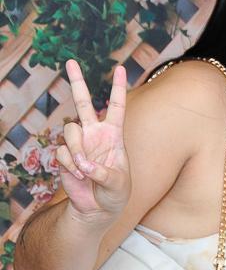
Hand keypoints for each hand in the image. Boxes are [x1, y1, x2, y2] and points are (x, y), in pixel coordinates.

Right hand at [55, 60, 130, 226]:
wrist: (97, 208)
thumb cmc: (115, 193)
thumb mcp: (119, 184)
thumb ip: (105, 173)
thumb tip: (86, 166)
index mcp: (114, 134)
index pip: (116, 106)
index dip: (118, 88)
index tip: (121, 68)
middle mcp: (94, 133)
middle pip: (83, 102)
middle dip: (77, 81)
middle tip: (71, 61)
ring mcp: (78, 143)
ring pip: (69, 130)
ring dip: (77, 151)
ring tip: (87, 170)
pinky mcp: (64, 155)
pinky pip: (62, 152)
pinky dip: (71, 165)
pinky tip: (79, 175)